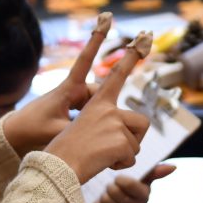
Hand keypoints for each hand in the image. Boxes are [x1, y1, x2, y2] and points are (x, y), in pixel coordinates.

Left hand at [3, 14, 111, 155]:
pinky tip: (97, 134)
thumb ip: (78, 130)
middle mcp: (72, 91)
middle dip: (107, 105)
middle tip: (112, 120)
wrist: (14, 137)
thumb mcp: (55, 131)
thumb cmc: (31, 129)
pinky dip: (94, 120)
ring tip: (99, 132)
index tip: (106, 18)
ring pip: (98, 104)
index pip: (85, 60)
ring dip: (100, 116)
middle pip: (100, 91)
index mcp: (68, 89)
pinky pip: (90, 112)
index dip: (96, 40)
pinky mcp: (71, 112)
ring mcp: (72, 102)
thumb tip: (100, 130)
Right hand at [44, 28, 149, 183]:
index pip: (118, 75)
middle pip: (141, 122)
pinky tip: (101, 163)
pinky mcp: (119, 139)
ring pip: (136, 143)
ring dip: (125, 154)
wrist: (58, 166)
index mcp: (98, 102)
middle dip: (134, 139)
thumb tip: (124, 136)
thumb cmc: (68, 152)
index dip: (131, 57)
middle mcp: (108, 108)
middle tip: (111, 149)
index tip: (144, 37)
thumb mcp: (86, 129)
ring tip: (101, 156)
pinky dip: (120, 165)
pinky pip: (132, 157)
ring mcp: (114, 122)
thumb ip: (106, 125)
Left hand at [94, 164, 175, 202]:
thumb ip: (155, 171)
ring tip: (108, 195)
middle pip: (114, 192)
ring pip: (105, 201)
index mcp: (144, 195)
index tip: (119, 178)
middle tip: (112, 187)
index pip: (128, 184)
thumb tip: (173, 167)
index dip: (120, 179)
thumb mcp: (142, 178)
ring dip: (103, 195)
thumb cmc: (130, 187)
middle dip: (110, 187)